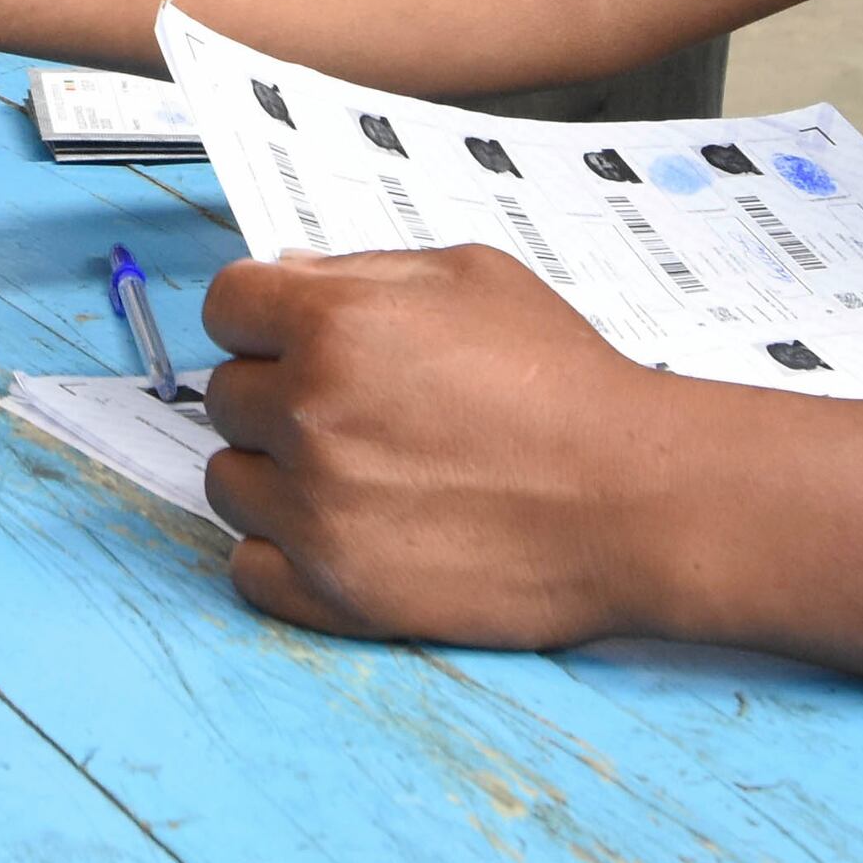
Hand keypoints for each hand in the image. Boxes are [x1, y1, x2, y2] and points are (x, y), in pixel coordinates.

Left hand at [195, 248, 677, 649]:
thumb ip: (363, 270)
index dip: (259, 318)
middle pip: (226, 396)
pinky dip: (280, 554)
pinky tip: (338, 532)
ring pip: (229, 483)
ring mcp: (315, 509)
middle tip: (352, 412)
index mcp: (333, 323)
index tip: (288, 338)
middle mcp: (309, 413)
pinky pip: (248, 569)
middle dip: (276, 395)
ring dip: (273, 475)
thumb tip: (285, 274)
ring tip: (351, 475)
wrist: (636, 499)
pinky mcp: (333, 593)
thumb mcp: (472, 278)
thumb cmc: (567, 384)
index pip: (226, 306)